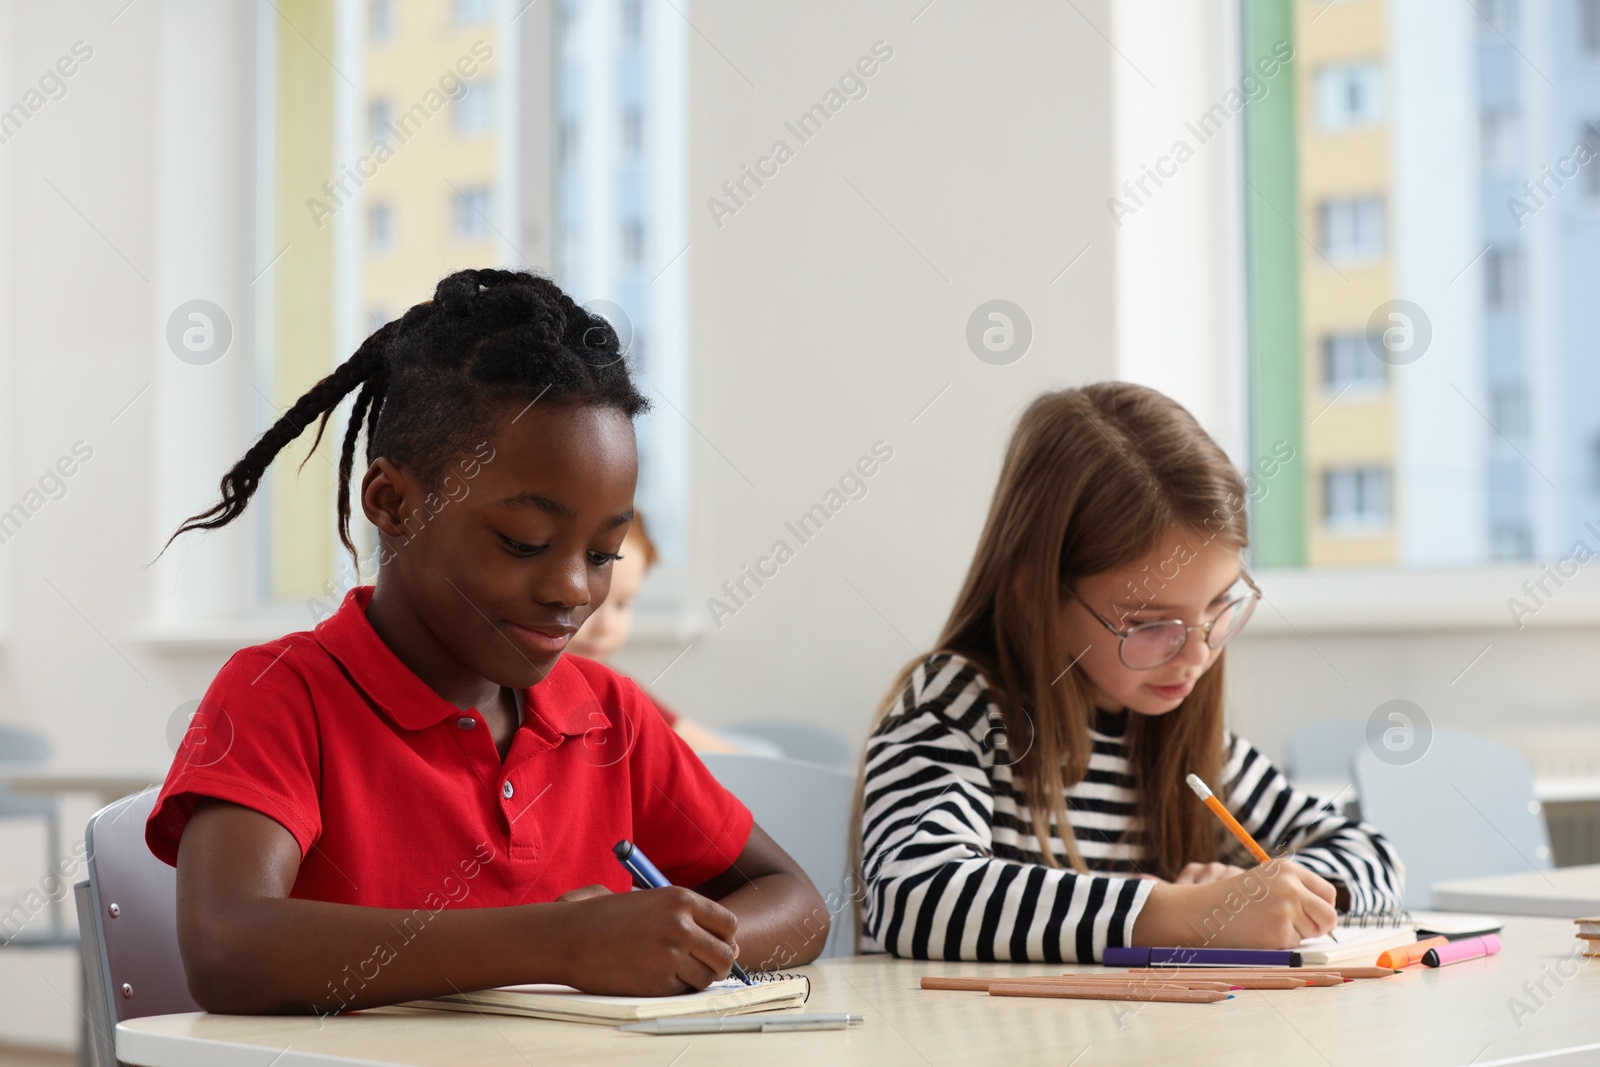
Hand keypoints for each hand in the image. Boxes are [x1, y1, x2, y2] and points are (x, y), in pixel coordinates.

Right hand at [551, 886, 739, 995]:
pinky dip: (674, 989)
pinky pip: (682, 991)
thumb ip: (687, 916)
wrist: (567, 938)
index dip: (724, 937)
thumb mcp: (648, 900)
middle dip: (718, 962)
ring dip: (697, 978)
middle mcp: (681, 926)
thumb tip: (730, 944)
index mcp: (680, 899)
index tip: (714, 943)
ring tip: (674, 970)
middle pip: (725, 954)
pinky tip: (654, 977)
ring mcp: (671, 956)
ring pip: (707, 977)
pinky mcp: (658, 983)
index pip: (728, 924)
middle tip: (702, 964)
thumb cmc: (603, 917)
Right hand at [1132, 860, 1336, 948]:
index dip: (1321, 908)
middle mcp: (1291, 885)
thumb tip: (1328, 917)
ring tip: (1267, 925)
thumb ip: (1295, 891)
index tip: (1309, 915)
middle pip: (1328, 915)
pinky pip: (1295, 945)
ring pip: (1313, 932)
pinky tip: (1260, 934)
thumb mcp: (1266, 882)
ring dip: (1296, 934)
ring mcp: (1286, 907)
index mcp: (1288, 869)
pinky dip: (1281, 944)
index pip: (1328, 893)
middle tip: (1295, 928)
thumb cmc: (1233, 900)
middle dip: (1318, 926)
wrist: (1202, 911)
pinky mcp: (1280, 930)